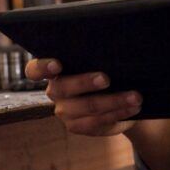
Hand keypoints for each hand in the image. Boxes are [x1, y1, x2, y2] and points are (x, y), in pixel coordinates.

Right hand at [25, 58, 142, 136]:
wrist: (117, 99)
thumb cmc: (106, 69)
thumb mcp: (98, 60)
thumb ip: (96, 54)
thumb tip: (112, 43)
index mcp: (53, 70)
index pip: (34, 69)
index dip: (43, 67)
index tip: (57, 64)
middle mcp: (55, 90)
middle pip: (63, 88)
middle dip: (85, 82)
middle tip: (107, 78)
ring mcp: (64, 111)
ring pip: (86, 106)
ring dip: (114, 100)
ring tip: (135, 96)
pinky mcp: (77, 126)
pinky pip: (97, 121)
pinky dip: (118, 112)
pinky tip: (133, 108)